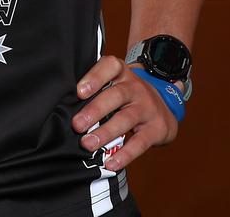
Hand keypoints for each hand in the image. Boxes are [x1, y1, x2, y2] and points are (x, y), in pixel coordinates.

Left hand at [72, 56, 178, 170]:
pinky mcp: (156, 129)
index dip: (94, 77)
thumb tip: (65, 104)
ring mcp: (147, 108)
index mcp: (122, 73)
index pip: (110, 66)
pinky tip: (111, 162)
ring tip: (88, 144)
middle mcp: (135, 87)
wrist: (164, 107)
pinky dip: (125, 154)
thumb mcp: (115, 83)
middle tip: (77, 125)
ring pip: (125, 119)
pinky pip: (140, 143)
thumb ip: (96, 88)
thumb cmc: (127, 95)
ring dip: (105, 133)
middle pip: (116, 95)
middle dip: (94, 110)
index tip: (79, 91)